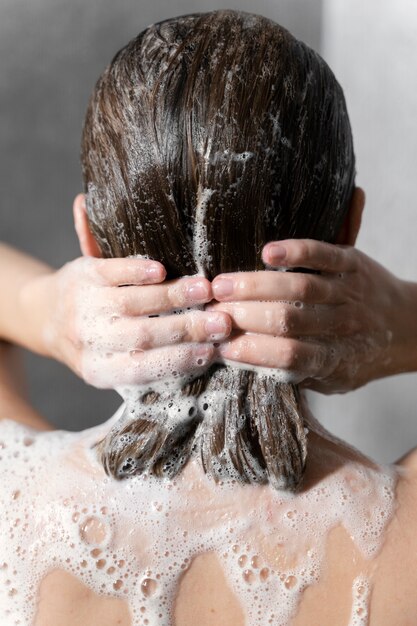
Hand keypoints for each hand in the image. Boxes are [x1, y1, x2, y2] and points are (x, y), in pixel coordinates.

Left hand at [22, 257, 230, 387]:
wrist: (47, 314)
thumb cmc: (96, 343)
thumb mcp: (112, 362)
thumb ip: (152, 364)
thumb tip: (204, 362)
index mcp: (98, 369)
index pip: (142, 369)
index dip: (177, 361)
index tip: (210, 352)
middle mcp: (89, 340)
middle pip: (142, 335)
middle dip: (186, 329)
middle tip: (221, 322)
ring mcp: (85, 305)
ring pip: (133, 302)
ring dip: (173, 296)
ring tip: (205, 291)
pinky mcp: (83, 275)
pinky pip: (114, 272)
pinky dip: (138, 271)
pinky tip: (163, 271)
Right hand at [208, 239, 416, 392]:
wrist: (404, 327)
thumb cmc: (357, 356)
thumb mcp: (332, 380)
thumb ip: (295, 374)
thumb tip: (245, 366)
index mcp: (334, 361)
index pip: (290, 358)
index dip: (253, 352)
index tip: (221, 347)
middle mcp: (342, 327)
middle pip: (288, 321)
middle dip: (244, 315)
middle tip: (210, 311)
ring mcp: (348, 293)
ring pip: (299, 288)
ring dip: (256, 286)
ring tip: (221, 285)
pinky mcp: (352, 264)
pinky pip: (323, 255)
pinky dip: (296, 251)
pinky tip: (267, 252)